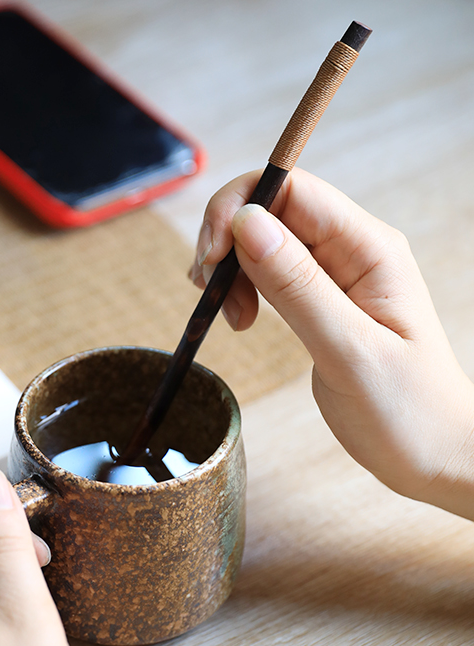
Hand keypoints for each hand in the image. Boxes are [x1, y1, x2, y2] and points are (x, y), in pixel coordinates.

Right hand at [190, 169, 473, 518]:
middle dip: (227, 238)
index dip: (239, 208)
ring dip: (231, 267)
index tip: (212, 259)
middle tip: (209, 293)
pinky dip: (243, 288)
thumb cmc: (408, 412)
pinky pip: (271, 274)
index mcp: (370, 249)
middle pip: (271, 208)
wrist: (435, 455)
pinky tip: (239, 319)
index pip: (292, 190)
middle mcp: (353, 251)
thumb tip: (246, 221)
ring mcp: (336, 276)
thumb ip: (296, 286)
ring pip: (265, 240)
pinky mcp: (321, 301)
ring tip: (229, 316)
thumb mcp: (348, 351)